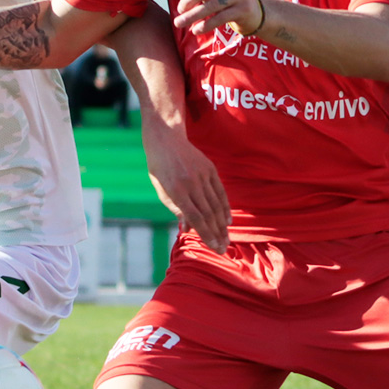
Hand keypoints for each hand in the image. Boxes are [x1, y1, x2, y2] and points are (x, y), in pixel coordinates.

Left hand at [144, 128, 231, 253]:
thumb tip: (189, 230)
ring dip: (223, 224)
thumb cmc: (160, 168)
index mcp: (177, 190)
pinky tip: (228, 220)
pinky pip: (220, 191)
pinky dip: (225, 207)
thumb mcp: (162, 190)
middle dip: (217, 234)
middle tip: (223, 249)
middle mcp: (191, 183)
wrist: (166, 139)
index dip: (206, 234)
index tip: (214, 247)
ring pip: (216, 204)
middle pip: (208, 213)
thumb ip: (176, 210)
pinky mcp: (210, 169)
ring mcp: (203, 175)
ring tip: (227, 239)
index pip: (195, 217)